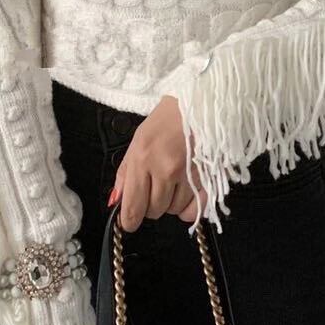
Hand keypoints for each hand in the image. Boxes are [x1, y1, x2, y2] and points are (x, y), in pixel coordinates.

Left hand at [110, 95, 207, 231]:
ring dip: (171, 203)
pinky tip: (186, 194)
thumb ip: (125, 173)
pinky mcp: (208, 179)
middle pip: (153, 211)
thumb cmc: (168, 119)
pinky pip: (195, 210)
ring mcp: (189, 176)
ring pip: (174, 211)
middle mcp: (165, 170)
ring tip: (173, 181)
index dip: (129, 220)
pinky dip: (189, 208)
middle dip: (150, 205)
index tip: (129, 221)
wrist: (203, 103)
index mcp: (143, 158)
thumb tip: (116, 201)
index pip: (133, 205)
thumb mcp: (138, 140)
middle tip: (154, 187)